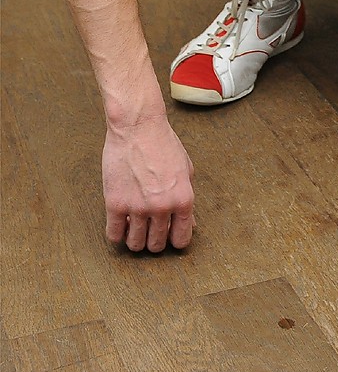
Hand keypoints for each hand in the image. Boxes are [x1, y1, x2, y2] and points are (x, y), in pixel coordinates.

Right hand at [102, 114, 194, 251]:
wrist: (138, 126)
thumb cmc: (163, 143)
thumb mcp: (185, 169)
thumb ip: (186, 198)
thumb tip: (189, 223)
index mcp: (183, 199)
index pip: (181, 240)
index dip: (174, 239)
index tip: (168, 235)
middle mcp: (162, 207)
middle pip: (156, 245)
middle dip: (153, 240)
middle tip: (149, 229)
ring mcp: (137, 207)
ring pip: (135, 244)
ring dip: (135, 240)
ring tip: (134, 227)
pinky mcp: (115, 204)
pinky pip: (114, 235)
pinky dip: (117, 235)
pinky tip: (120, 224)